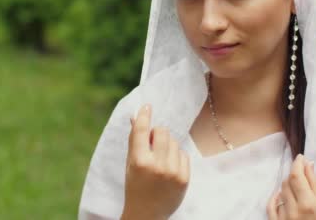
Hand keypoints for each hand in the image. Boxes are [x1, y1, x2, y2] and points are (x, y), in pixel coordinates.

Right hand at [121, 104, 189, 219]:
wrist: (146, 214)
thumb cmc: (135, 185)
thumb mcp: (130, 163)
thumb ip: (134, 140)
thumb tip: (136, 116)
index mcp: (139, 161)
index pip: (142, 131)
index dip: (144, 116)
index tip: (147, 106)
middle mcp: (156, 166)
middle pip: (162, 131)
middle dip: (157, 133)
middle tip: (152, 143)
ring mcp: (172, 172)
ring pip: (174, 141)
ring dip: (167, 146)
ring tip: (160, 161)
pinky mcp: (184, 178)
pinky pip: (183, 154)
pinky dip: (176, 157)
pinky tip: (169, 169)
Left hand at [266, 154, 315, 219]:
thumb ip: (315, 183)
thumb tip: (308, 164)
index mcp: (309, 203)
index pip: (297, 176)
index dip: (297, 163)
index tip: (300, 157)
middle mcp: (294, 210)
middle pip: (288, 182)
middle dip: (294, 174)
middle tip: (302, 173)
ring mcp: (284, 218)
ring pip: (280, 191)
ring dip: (287, 185)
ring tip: (296, 186)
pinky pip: (270, 207)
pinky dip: (274, 198)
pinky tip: (279, 194)